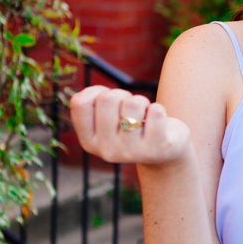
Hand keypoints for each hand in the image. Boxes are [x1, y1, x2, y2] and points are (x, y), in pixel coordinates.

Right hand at [69, 86, 191, 165]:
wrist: (163, 151)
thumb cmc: (130, 125)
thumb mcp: (106, 119)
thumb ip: (93, 104)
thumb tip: (93, 93)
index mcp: (89, 142)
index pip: (80, 103)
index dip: (96, 91)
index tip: (108, 98)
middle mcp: (107, 150)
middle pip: (107, 99)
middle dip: (122, 95)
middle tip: (130, 108)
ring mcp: (132, 152)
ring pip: (133, 104)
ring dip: (141, 101)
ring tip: (144, 114)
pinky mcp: (156, 149)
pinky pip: (156, 112)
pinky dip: (159, 109)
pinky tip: (158, 122)